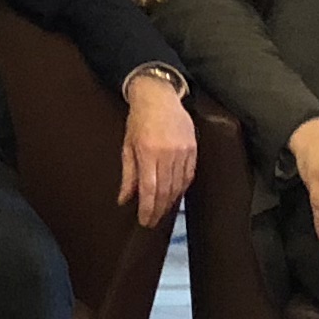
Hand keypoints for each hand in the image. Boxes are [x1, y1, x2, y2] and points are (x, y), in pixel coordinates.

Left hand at [118, 74, 196, 230]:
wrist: (159, 96)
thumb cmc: (139, 120)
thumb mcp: (127, 146)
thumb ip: (128, 174)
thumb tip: (124, 199)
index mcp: (148, 152)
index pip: (150, 189)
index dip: (148, 208)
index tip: (145, 221)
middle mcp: (168, 153)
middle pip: (166, 190)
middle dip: (159, 210)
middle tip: (152, 222)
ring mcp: (183, 151)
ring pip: (178, 185)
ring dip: (170, 202)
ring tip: (162, 212)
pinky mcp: (193, 148)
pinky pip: (189, 175)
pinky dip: (182, 188)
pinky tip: (175, 195)